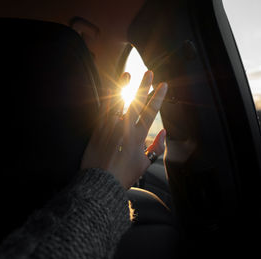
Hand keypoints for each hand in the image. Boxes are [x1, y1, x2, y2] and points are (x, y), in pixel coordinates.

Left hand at [81, 70, 167, 188]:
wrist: (100, 183)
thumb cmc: (124, 175)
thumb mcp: (144, 164)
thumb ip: (156, 148)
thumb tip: (164, 133)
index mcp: (137, 137)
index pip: (150, 113)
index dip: (157, 97)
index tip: (163, 85)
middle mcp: (123, 129)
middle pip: (135, 103)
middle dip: (143, 86)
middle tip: (149, 72)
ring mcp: (109, 128)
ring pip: (117, 103)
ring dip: (122, 88)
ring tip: (127, 74)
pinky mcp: (97, 130)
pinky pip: (102, 111)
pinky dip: (106, 100)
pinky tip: (109, 90)